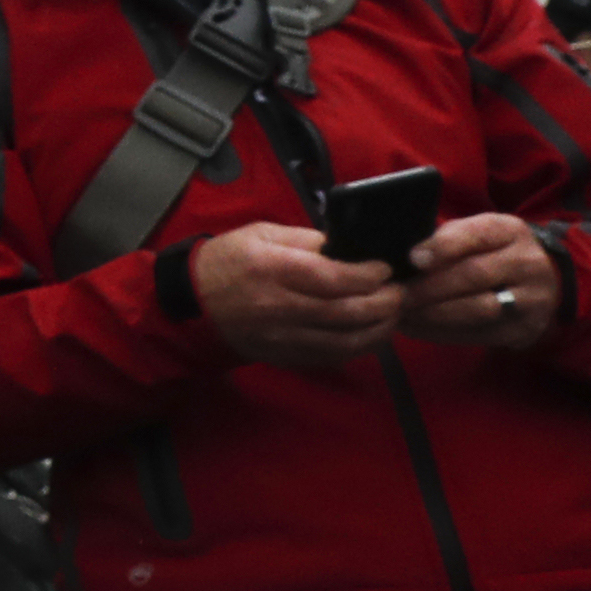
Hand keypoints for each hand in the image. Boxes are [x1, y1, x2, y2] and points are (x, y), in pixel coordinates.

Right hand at [189, 220, 407, 365]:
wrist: (190, 303)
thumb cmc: (226, 260)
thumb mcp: (261, 234)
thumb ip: (307, 240)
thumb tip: (349, 249)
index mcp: (272, 269)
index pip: (333, 278)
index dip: (369, 275)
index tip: (385, 269)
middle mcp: (279, 306)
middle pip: (346, 312)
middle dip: (384, 304)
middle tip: (400, 293)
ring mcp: (282, 336)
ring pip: (345, 341)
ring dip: (379, 330)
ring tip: (393, 315)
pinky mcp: (284, 355)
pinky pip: (332, 356)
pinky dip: (359, 347)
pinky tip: (370, 334)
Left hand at [401, 214, 566, 347]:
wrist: (543, 281)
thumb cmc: (492, 251)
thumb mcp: (477, 232)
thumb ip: (448, 239)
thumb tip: (408, 258)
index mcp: (510, 231)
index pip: (477, 235)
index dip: (443, 247)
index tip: (413, 259)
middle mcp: (527, 264)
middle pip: (474, 275)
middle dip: (430, 287)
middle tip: (397, 294)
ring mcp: (531, 300)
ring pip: (479, 309)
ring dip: (434, 314)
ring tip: (402, 314)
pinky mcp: (524, 329)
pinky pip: (480, 335)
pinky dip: (443, 333)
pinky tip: (417, 328)